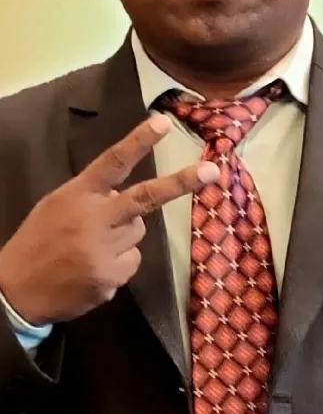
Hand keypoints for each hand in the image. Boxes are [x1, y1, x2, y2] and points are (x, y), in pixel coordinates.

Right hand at [0, 113, 218, 324]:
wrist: (15, 291)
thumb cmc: (39, 240)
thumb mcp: (58, 205)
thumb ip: (91, 195)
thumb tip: (124, 191)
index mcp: (79, 194)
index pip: (113, 161)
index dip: (139, 140)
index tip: (163, 122)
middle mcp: (94, 218)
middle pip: (145, 197)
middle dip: (180, 184)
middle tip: (212, 172)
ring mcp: (103, 249)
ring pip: (138, 233)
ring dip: (123, 238)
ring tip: (91, 249)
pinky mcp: (110, 278)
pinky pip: (131, 263)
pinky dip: (118, 265)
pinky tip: (92, 270)